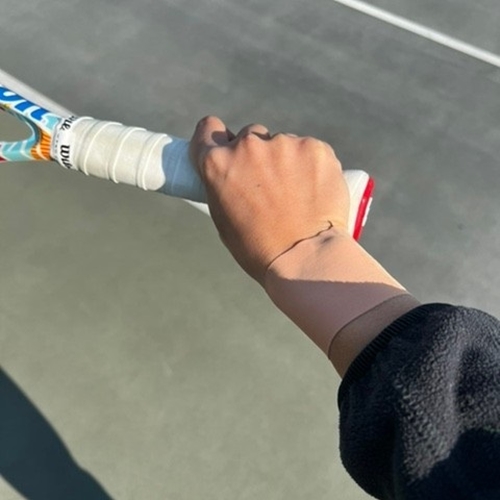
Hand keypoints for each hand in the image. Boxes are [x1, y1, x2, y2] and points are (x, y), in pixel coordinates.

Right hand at [190, 116, 349, 284]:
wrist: (305, 258)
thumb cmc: (260, 248)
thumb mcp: (224, 218)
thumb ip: (223, 185)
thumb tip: (234, 174)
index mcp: (217, 163)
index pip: (208, 129)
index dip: (217, 139)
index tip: (226, 148)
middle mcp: (247, 146)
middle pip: (250, 136)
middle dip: (256, 155)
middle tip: (269, 184)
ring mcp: (284, 144)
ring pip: (282, 143)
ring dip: (286, 161)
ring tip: (298, 195)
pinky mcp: (315, 148)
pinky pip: (309, 149)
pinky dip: (312, 165)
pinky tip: (315, 190)